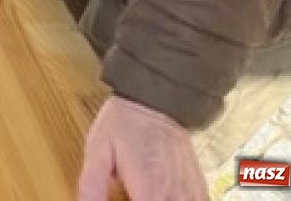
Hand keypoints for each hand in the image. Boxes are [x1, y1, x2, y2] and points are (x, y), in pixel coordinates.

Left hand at [77, 96, 205, 200]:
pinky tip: (165, 199)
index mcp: (148, 189)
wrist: (157, 100)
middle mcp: (174, 195)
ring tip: (144, 195)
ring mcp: (190, 193)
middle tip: (130, 195)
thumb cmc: (125, 123)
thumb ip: (91, 186)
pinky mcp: (199, 189)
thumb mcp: (98, 150)